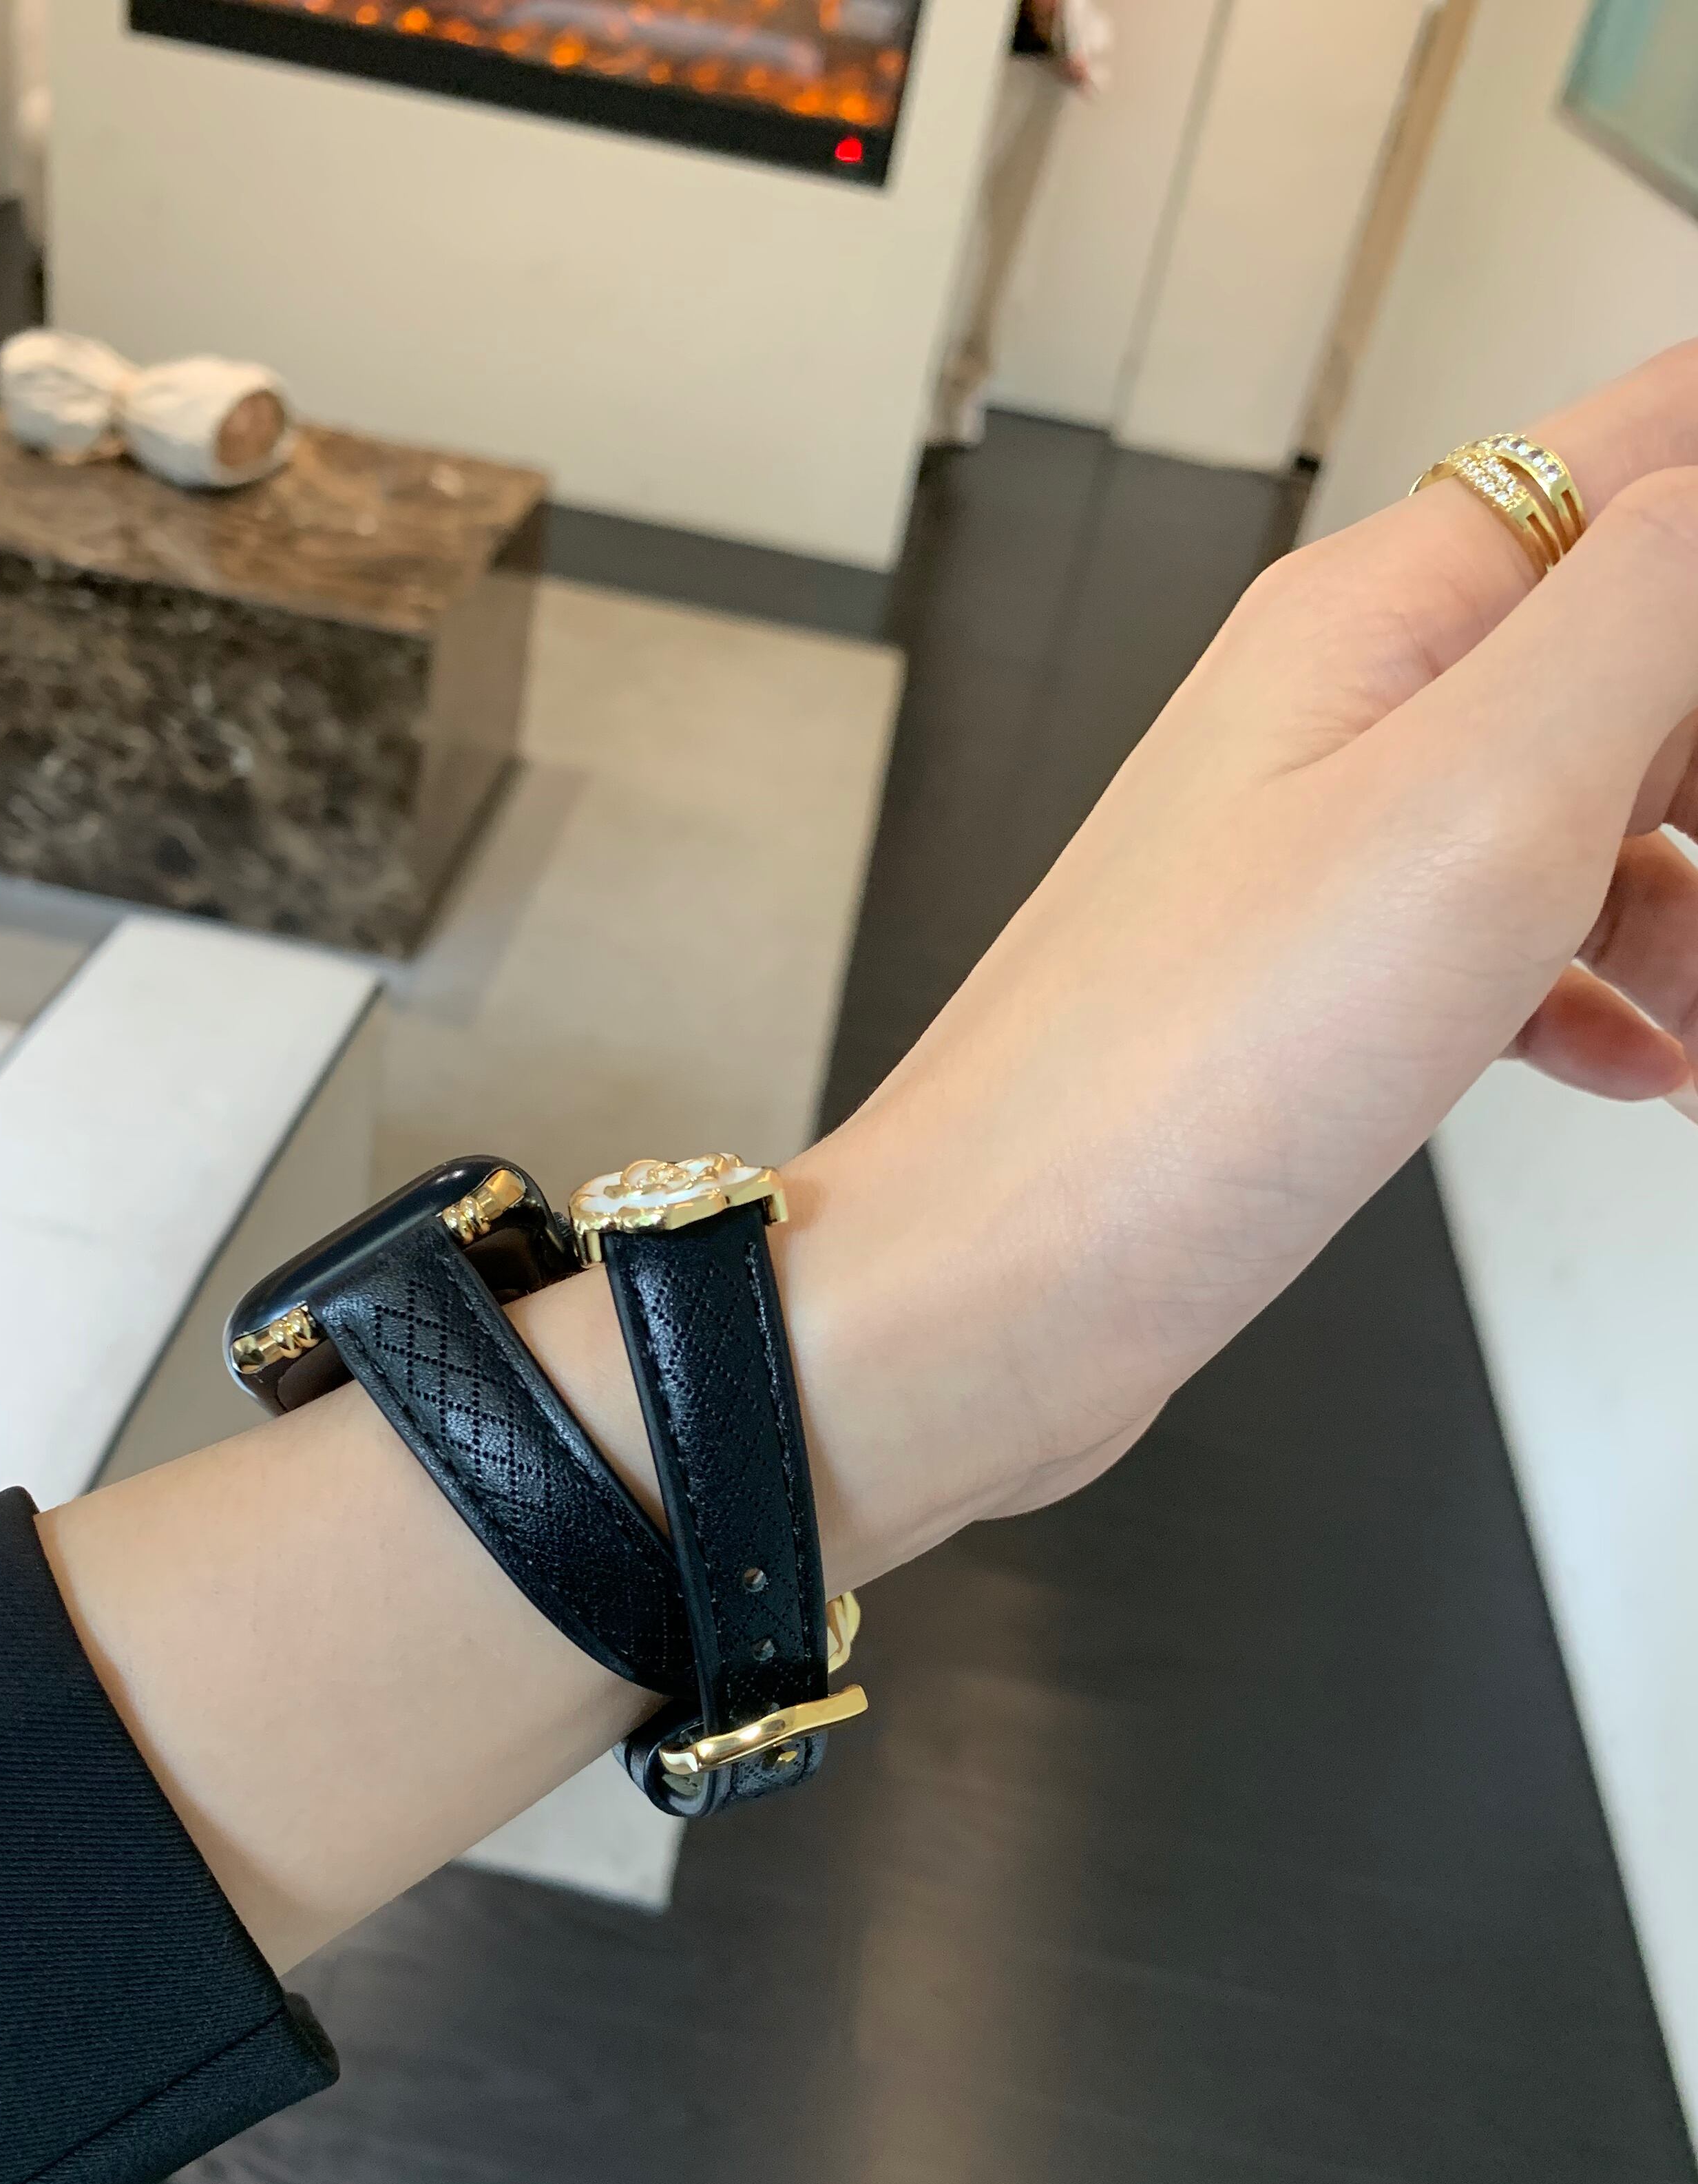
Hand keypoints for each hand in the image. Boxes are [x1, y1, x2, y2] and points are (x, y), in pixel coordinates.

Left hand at [782, 343, 1697, 1572]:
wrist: (992, 1293)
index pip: (1629, 452)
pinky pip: (1509, 952)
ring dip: (1686, 904)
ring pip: (1584, 818)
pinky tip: (1648, 1066)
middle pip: (1629, 645)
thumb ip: (1637, 612)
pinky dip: (1600, 999)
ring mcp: (1325, 861)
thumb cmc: (1175, 1073)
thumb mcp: (1476, 798)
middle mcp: (1343, 716)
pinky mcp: (1316, 996)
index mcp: (1376, 617)